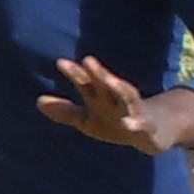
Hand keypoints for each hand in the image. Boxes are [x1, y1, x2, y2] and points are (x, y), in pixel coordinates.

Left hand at [35, 55, 193, 153]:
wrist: (156, 133)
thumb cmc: (117, 122)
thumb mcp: (89, 120)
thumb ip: (65, 111)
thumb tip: (37, 101)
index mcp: (101, 98)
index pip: (87, 82)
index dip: (75, 73)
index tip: (61, 62)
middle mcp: (117, 101)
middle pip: (106, 85)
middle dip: (98, 74)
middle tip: (88, 61)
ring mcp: (134, 112)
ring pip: (127, 97)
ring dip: (119, 88)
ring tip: (111, 81)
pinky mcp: (147, 128)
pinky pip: (142, 125)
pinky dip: (136, 124)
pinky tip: (128, 124)